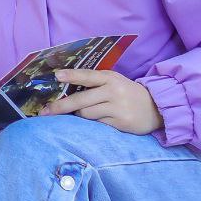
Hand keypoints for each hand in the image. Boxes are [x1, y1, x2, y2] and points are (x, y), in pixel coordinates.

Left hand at [39, 69, 163, 134]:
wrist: (156, 107)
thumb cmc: (126, 93)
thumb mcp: (113, 81)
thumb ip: (94, 83)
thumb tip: (64, 87)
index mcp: (110, 78)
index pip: (88, 75)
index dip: (72, 75)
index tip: (57, 76)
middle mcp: (114, 91)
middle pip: (81, 100)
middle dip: (60, 107)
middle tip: (45, 112)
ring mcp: (118, 108)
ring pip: (87, 114)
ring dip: (79, 115)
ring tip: (82, 114)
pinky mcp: (121, 123)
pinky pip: (97, 124)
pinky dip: (92, 123)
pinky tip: (96, 121)